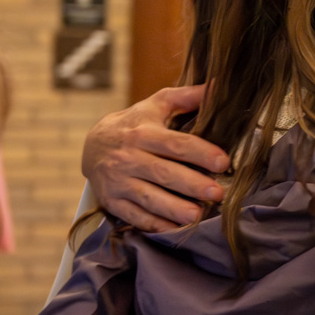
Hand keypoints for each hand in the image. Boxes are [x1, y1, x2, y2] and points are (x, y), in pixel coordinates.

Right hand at [82, 84, 229, 231]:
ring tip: (197, 216)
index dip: (200, 153)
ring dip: (174, 208)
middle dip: (192, 184)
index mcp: (143, 133)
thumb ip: (187, 97)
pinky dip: (154, 224)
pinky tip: (174, 229)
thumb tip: (218, 86)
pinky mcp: (112, 202)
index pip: (175, 144)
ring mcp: (118, 182)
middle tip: (218, 193)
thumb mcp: (157, 104)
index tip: (223, 162)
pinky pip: (134, 216)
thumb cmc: (135, 123)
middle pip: (164, 173)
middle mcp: (128, 158)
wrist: (91, 144)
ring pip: (148, 197)